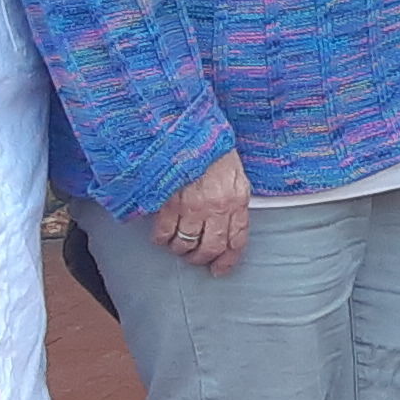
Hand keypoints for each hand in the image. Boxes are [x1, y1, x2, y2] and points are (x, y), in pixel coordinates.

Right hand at [151, 147, 250, 273]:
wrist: (187, 130)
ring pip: (186, 244)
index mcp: (237, 198)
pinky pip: (164, 233)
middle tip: (196, 259)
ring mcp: (192, 206)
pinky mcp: (168, 202)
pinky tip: (162, 235)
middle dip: (203, 259)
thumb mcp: (235, 172)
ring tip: (178, 245)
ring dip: (182, 250)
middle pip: (211, 247)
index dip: (229, 259)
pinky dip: (162, 239)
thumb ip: (236, 197)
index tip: (220, 269)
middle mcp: (217, 206)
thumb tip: (233, 221)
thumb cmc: (211, 149)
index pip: (238, 238)